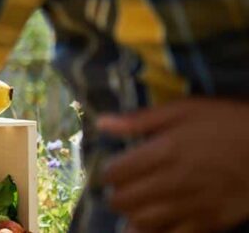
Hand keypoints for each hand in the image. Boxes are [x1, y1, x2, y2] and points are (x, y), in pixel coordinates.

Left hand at [98, 98, 248, 232]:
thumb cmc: (227, 122)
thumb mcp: (184, 109)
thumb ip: (140, 120)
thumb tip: (102, 123)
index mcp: (164, 151)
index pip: (116, 173)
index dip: (108, 172)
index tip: (114, 168)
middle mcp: (173, 182)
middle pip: (124, 201)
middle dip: (116, 195)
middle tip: (124, 188)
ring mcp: (193, 205)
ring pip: (143, 223)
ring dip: (133, 215)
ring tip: (138, 205)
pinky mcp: (211, 222)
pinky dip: (160, 231)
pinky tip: (159, 221)